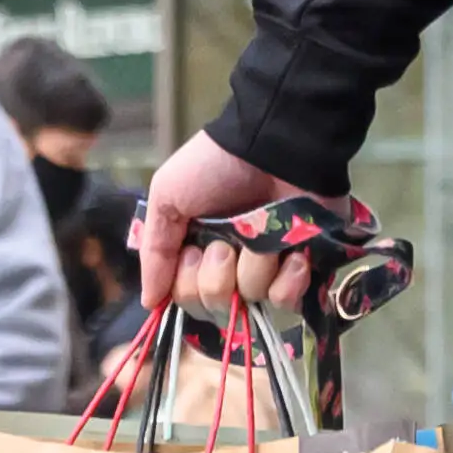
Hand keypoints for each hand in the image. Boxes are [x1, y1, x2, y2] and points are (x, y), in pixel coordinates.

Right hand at [134, 132, 317, 320]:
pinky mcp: (304, 268)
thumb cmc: (214, 166)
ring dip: (253, 268)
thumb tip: (148, 302)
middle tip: (223, 246)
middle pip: (215, 308)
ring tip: (259, 235)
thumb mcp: (167, 198)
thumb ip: (154, 251)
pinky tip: (292, 256)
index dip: (186, 287)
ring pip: (252, 301)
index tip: (191, 253)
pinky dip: (289, 281)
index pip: (186, 300)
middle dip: (215, 279)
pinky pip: (289, 301)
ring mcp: (269, 268)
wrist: (270, 144)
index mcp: (198, 251)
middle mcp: (232, 266)